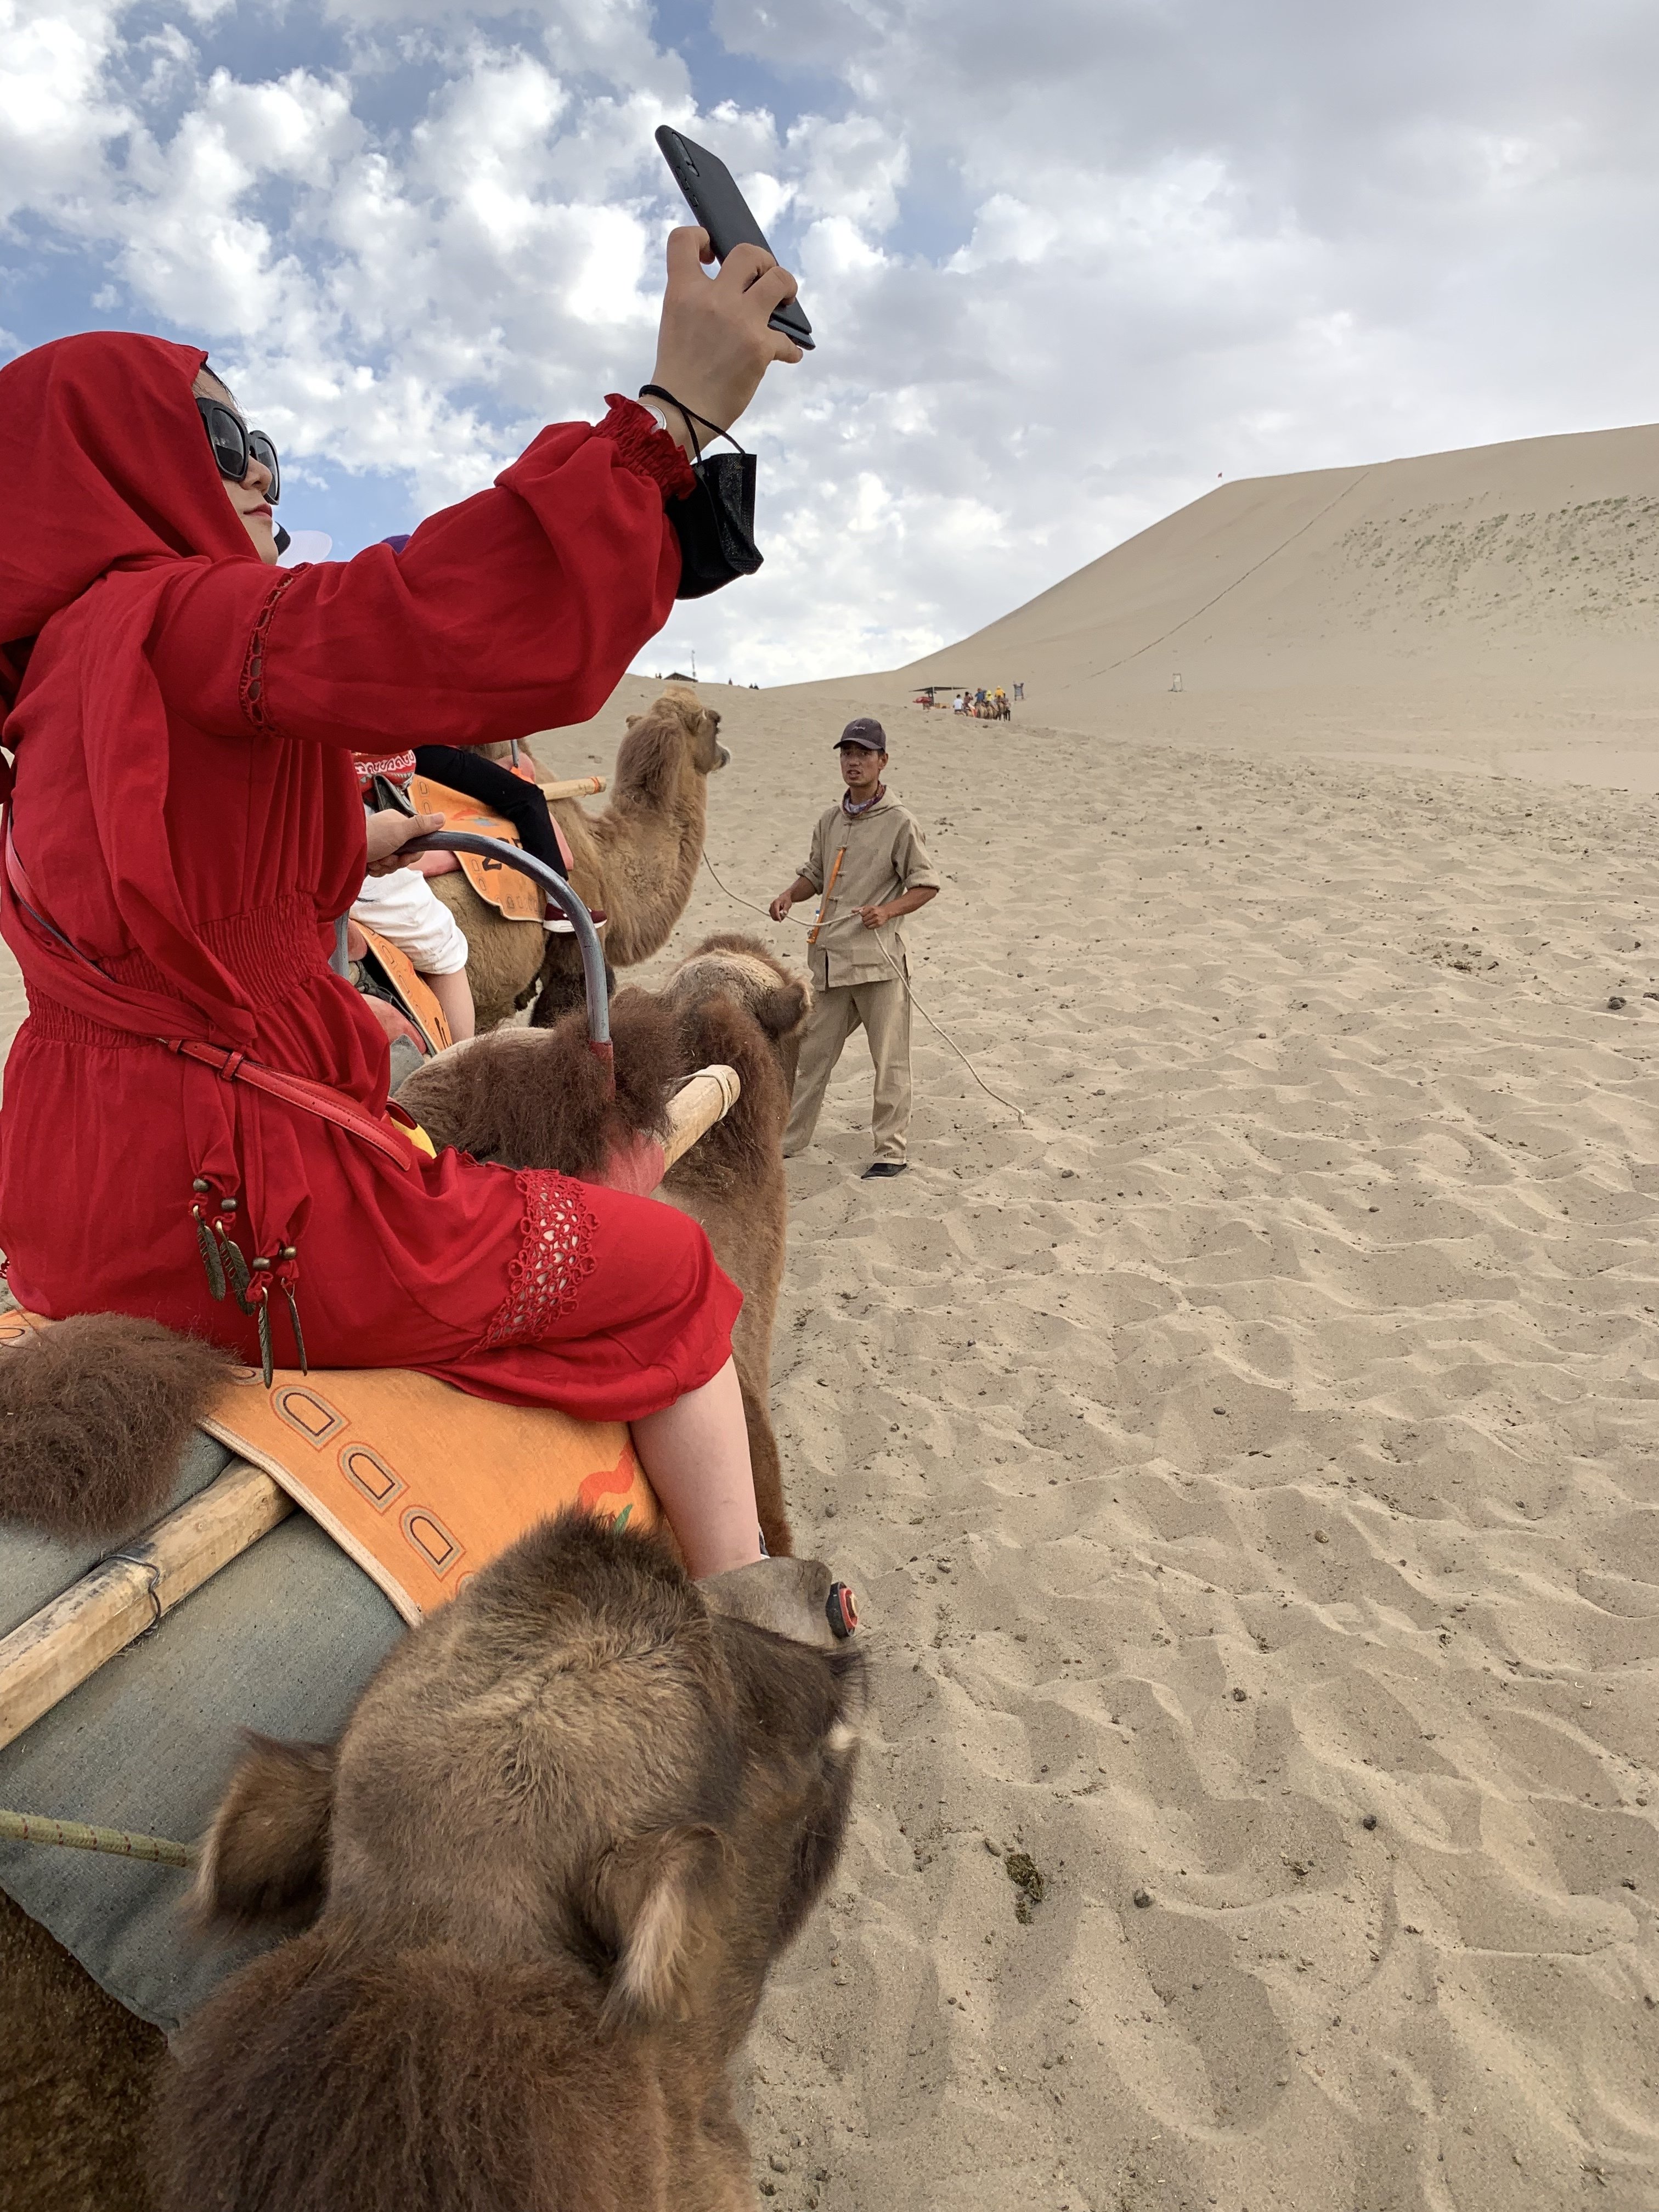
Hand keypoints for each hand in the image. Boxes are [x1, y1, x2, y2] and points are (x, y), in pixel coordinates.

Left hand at [364, 809, 443, 876]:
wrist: (341, 853)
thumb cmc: (370, 838)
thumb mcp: (400, 830)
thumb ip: (421, 825)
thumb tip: (443, 817)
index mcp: (397, 822)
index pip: (417, 841)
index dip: (412, 853)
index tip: (403, 855)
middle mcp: (389, 833)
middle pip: (405, 854)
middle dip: (396, 861)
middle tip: (386, 857)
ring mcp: (380, 846)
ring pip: (393, 863)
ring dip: (385, 866)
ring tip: (374, 860)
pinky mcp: (371, 857)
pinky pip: (382, 869)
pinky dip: (377, 870)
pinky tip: (369, 865)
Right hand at [648, 227, 802, 452]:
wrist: (681, 413)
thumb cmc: (678, 374)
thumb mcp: (676, 323)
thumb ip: (697, 299)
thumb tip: (731, 289)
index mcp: (683, 291)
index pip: (685, 240)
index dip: (702, 237)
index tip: (712, 254)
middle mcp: (712, 299)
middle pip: (748, 253)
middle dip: (762, 261)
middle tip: (763, 277)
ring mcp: (739, 320)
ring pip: (779, 280)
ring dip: (787, 287)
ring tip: (785, 300)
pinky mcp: (760, 346)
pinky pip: (787, 339)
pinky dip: (789, 349)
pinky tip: (785, 355)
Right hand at [769, 891, 794, 921]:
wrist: (785, 897)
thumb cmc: (786, 900)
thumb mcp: (788, 904)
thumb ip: (786, 909)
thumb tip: (785, 913)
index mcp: (776, 902)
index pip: (776, 911)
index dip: (777, 916)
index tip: (780, 921)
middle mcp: (772, 905)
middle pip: (773, 914)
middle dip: (779, 917)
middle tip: (785, 916)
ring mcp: (771, 907)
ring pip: (773, 916)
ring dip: (778, 918)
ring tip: (783, 915)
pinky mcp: (771, 910)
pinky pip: (773, 916)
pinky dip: (777, 917)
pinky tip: (781, 915)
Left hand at [858, 903, 886, 929]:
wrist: (885, 912)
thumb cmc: (876, 909)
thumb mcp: (868, 907)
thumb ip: (859, 909)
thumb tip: (853, 910)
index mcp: (871, 908)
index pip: (862, 914)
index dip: (863, 915)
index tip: (865, 914)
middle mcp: (874, 913)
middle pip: (864, 919)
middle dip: (865, 919)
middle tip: (868, 918)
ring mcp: (876, 919)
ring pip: (866, 924)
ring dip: (866, 923)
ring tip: (870, 921)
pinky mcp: (878, 924)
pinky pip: (869, 927)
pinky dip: (869, 926)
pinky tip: (871, 924)